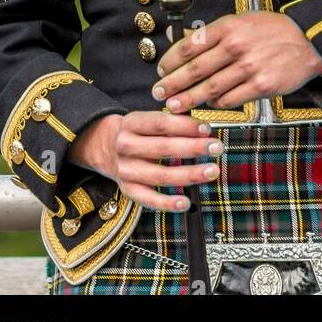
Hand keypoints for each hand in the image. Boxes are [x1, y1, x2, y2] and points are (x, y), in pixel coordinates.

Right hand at [68, 110, 223, 212]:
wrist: (104, 146)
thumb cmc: (137, 131)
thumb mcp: (147, 118)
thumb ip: (172, 121)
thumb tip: (204, 129)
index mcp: (132, 123)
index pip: (161, 124)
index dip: (186, 126)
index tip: (208, 129)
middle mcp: (126, 146)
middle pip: (164, 149)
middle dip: (194, 148)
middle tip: (217, 148)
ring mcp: (126, 170)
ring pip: (160, 175)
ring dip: (189, 174)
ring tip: (212, 171)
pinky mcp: (127, 189)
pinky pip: (148, 199)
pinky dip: (167, 203)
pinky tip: (186, 202)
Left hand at [152, 11, 321, 112]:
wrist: (309, 41)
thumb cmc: (273, 30)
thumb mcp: (243, 21)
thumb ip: (215, 33)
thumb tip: (185, 41)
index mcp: (229, 26)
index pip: (190, 45)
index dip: (171, 61)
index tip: (161, 71)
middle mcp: (237, 46)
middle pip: (195, 69)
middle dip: (173, 84)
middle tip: (159, 93)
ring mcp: (250, 67)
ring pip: (210, 88)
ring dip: (189, 99)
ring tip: (175, 106)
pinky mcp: (262, 86)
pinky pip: (231, 99)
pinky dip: (216, 104)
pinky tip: (209, 104)